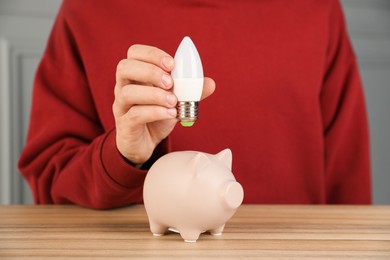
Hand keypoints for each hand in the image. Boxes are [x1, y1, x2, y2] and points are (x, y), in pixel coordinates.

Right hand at [113, 45, 214, 163]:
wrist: (145, 143)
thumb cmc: (156, 116)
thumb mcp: (175, 101)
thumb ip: (190, 91)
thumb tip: (210, 83)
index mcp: (135, 75)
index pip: (134, 53)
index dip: (152, 54)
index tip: (172, 64)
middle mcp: (123, 87)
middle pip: (124, 67)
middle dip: (150, 71)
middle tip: (170, 82)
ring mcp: (121, 106)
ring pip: (128, 92)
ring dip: (154, 94)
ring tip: (173, 102)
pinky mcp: (124, 125)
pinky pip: (134, 115)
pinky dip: (155, 112)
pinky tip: (171, 114)